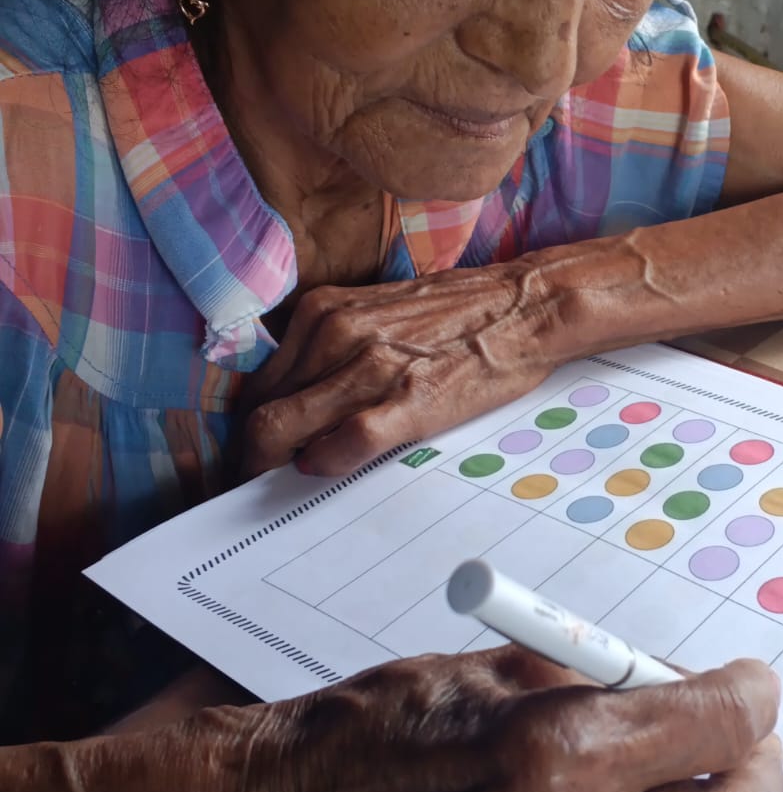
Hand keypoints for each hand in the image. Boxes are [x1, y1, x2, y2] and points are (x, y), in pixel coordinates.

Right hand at [227, 648, 782, 791]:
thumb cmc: (375, 736)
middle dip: (756, 773)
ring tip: (619, 782)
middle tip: (736, 742)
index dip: (751, 696)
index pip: (725, 726)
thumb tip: (691, 688)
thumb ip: (611, 680)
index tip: (748, 687)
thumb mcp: (500, 669)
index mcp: (558, 753)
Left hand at [240, 260, 558, 477]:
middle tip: (260, 482)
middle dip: (252, 456)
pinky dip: (326, 461)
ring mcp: (370, 366)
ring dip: (276, 467)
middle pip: (259, 412)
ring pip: (282, 429)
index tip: (252, 455)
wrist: (524, 307)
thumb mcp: (373, 312)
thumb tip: (290, 396)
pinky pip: (346, 442)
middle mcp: (335, 333)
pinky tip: (327, 468)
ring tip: (285, 485)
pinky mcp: (409, 400)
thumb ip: (328, 345)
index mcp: (322, 312)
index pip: (256, 384)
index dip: (249, 427)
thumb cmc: (453, 315)